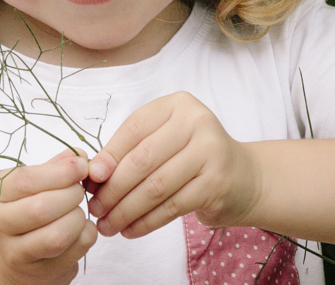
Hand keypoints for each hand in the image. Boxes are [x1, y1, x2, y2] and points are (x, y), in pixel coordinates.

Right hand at [0, 150, 97, 284]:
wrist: (19, 254)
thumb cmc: (29, 207)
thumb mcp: (35, 182)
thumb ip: (57, 166)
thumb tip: (80, 156)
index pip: (26, 180)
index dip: (60, 172)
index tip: (81, 166)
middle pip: (42, 208)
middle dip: (71, 195)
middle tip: (79, 190)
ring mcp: (15, 252)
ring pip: (57, 236)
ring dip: (78, 218)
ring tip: (78, 210)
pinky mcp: (38, 272)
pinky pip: (74, 252)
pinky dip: (86, 235)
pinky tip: (81, 227)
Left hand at [86, 92, 260, 238]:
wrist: (243, 177)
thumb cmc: (192, 156)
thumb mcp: (164, 140)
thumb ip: (132, 150)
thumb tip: (93, 173)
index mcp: (177, 105)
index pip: (134, 129)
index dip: (109, 155)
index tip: (90, 178)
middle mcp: (197, 122)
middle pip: (143, 159)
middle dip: (114, 188)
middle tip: (95, 208)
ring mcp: (210, 152)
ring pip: (156, 186)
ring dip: (127, 210)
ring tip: (108, 224)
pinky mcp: (217, 183)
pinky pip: (172, 206)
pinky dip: (147, 221)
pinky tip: (131, 230)